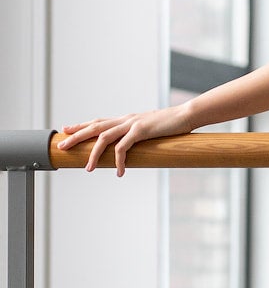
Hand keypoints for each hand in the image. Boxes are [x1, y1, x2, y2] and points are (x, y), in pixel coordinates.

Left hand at [56, 103, 195, 175]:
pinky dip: (119, 160)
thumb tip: (136, 146)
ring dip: (94, 154)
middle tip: (62, 146)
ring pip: (104, 138)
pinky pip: (124, 148)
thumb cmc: (172, 124)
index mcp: (126, 119)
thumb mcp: (152, 129)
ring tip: (88, 169)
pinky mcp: (141, 131)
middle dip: (77, 137)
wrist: (187, 115)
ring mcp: (132, 124)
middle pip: (94, 127)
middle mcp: (125, 119)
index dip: (81, 125)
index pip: (98, 121)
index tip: (66, 130)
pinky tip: (119, 172)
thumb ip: (141, 136)